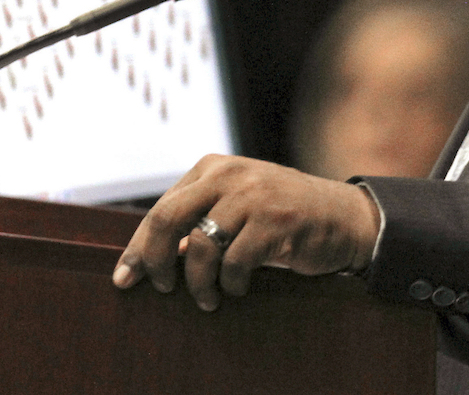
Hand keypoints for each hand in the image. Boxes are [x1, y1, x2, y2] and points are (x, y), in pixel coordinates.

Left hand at [111, 154, 381, 311]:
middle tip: (160, 288)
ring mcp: (254, 195)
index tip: (125, 278)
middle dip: (155, 261)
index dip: (139, 248)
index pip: (160, 209)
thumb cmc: (282, 216)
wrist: (343, 217)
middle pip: (168, 220)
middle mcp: (231, 174)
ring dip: (198, 283)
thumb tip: (148, 259)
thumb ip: (198, 220)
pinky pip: (234, 262)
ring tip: (206, 299)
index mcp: (214, 168)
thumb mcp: (237, 207)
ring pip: (201, 246)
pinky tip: (237, 287)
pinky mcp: (276, 220)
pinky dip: (230, 283)